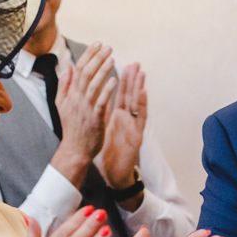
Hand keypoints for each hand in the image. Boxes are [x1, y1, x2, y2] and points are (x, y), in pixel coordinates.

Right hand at [52, 43, 117, 179]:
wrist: (75, 150)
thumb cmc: (72, 127)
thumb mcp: (62, 104)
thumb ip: (64, 85)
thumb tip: (68, 66)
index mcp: (71, 94)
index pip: (79, 69)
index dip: (89, 55)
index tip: (98, 44)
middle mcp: (77, 99)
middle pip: (86, 73)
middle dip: (97, 58)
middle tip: (108, 47)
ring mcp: (86, 109)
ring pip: (93, 85)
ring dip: (103, 70)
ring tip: (112, 59)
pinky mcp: (95, 119)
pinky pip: (101, 102)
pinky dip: (107, 90)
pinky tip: (114, 80)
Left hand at [96, 62, 146, 193]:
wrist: (114, 173)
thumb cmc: (108, 152)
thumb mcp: (102, 127)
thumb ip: (100, 111)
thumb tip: (93, 97)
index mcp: (117, 115)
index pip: (118, 93)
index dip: (119, 78)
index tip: (119, 64)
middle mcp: (127, 118)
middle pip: (129, 95)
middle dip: (131, 78)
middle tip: (134, 62)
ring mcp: (133, 126)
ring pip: (137, 103)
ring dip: (139, 87)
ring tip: (141, 72)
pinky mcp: (137, 135)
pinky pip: (141, 118)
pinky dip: (143, 104)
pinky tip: (143, 92)